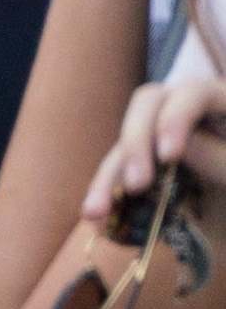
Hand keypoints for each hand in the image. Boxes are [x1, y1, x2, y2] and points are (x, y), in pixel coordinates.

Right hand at [84, 78, 225, 222]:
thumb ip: (219, 159)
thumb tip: (168, 149)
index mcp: (220, 101)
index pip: (192, 92)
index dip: (174, 118)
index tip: (169, 156)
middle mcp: (186, 109)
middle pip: (146, 104)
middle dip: (136, 143)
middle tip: (137, 185)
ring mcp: (164, 133)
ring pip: (125, 140)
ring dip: (107, 175)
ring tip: (95, 211)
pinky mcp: (151, 161)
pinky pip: (121, 168)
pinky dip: (109, 192)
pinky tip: (97, 216)